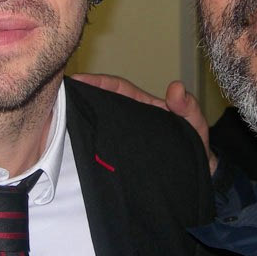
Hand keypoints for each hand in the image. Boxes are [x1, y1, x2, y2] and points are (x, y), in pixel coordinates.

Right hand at [70, 74, 216, 174]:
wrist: (200, 174)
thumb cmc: (197, 144)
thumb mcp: (195, 123)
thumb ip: (188, 107)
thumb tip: (175, 88)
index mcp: (143, 106)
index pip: (118, 89)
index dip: (99, 83)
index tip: (79, 80)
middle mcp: (131, 119)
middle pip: (102, 105)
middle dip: (81, 98)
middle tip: (57, 97)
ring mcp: (125, 138)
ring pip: (100, 125)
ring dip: (81, 120)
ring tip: (56, 119)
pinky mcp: (123, 156)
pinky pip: (103, 148)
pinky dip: (88, 145)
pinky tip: (73, 147)